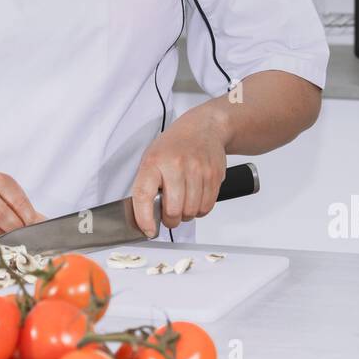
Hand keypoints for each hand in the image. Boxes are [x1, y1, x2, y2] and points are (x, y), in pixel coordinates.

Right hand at [0, 172, 45, 241]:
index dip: (28, 217)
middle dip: (16, 231)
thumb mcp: (8, 199)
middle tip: (23, 241)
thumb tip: (49, 225)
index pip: (18, 200)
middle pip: (2, 216)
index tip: (34, 229)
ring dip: (2, 242)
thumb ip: (28, 212)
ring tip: (9, 245)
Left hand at [129, 106, 230, 238]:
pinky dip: (200, 210)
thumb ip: (147, 185)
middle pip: (173, 210)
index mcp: (154, 161)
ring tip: (183, 204)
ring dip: (186, 215)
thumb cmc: (174, 145)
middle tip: (169, 217)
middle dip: (170, 220)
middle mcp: (176, 164)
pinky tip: (196, 199)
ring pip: (191, 212)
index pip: (144, 195)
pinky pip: (207, 207)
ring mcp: (197, 169)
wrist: (203, 127)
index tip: (148, 230)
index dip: (144, 218)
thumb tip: (145, 217)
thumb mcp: (151, 158)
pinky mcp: (214, 175)